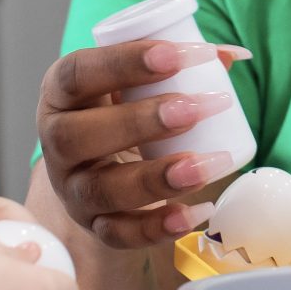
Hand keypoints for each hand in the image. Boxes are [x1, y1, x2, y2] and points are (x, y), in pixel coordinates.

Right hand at [36, 40, 250, 250]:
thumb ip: (178, 63)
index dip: (123, 62)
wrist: (102, 165)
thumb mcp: (135, 83)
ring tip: (207, 164)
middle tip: (196, 108)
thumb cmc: (122, 111)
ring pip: (101, 189)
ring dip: (157, 178)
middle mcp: (56, 144)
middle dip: (141, 121)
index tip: (176, 54)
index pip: (76, 74)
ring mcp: (72, 190)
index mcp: (59, 95)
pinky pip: (120, 234)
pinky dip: (159, 227)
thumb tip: (234, 55)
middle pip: (78, 135)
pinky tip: (197, 212)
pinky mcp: (94, 226)